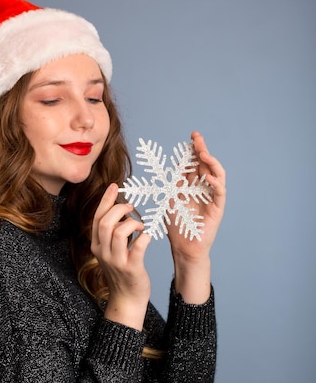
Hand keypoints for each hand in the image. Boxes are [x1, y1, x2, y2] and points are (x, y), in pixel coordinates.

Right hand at [91, 183, 150, 329]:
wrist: (127, 299)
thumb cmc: (122, 272)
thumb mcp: (111, 251)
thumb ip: (112, 233)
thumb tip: (121, 210)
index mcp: (97, 245)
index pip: (97, 218)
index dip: (106, 200)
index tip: (114, 186)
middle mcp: (103, 252)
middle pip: (105, 223)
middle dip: (119, 209)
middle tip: (132, 207)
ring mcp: (116, 261)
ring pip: (118, 233)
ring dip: (132, 223)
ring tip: (140, 226)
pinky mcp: (131, 268)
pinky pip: (137, 247)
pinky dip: (144, 238)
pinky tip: (147, 237)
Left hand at [167, 131, 225, 261]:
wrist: (183, 246)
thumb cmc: (176, 224)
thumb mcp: (169, 199)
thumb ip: (170, 184)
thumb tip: (162, 169)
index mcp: (191, 184)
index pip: (194, 163)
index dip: (193, 150)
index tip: (191, 137)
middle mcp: (203, 187)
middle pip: (205, 164)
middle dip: (202, 149)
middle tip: (197, 138)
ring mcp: (212, 196)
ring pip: (216, 174)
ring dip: (211, 162)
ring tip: (203, 154)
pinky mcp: (217, 207)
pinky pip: (219, 192)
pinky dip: (215, 183)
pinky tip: (208, 176)